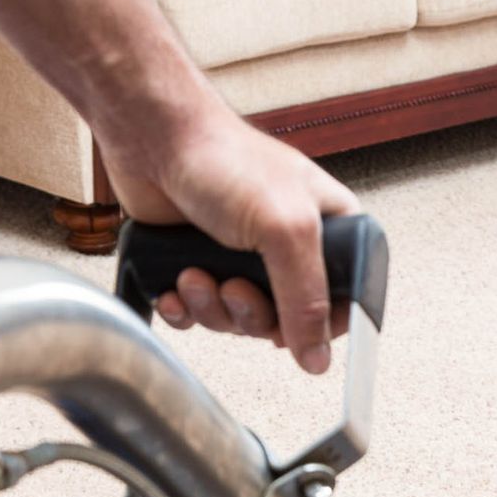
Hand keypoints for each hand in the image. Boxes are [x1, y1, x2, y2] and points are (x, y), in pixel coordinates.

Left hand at [101, 109, 357, 374]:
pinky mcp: (201, 266)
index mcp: (328, 231)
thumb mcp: (286, 229)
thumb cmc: (224, 159)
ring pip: (239, 320)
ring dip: (213, 308)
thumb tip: (317, 357)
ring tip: (194, 275)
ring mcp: (243, 259)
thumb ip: (307, 298)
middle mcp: (289, 247)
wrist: (152, 139)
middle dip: (250, 313)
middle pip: (285, 320)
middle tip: (233, 287)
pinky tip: (175, 286)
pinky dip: (185, 309)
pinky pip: (200, 315)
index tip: (293, 329)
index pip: (344, 302)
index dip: (319, 326)